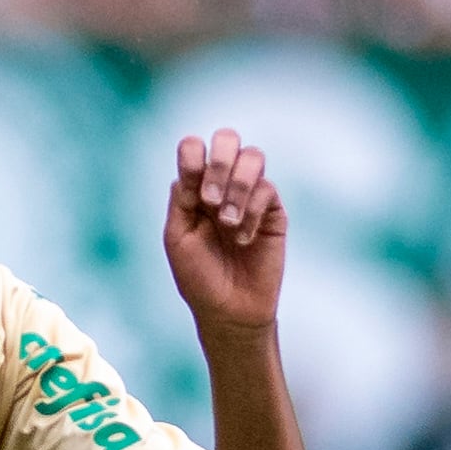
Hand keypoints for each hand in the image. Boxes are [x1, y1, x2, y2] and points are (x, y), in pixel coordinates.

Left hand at [162, 127, 286, 335]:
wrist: (229, 311)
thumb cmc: (198, 277)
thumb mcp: (178, 238)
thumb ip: (181, 199)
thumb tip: (193, 165)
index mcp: (194, 188)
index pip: (194, 149)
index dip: (193, 157)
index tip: (192, 192)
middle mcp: (223, 185)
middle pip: (228, 139)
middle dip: (219, 163)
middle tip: (210, 199)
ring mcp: (250, 195)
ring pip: (253, 157)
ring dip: (237, 186)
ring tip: (227, 222)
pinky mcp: (272, 211)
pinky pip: (267, 190)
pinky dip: (251, 212)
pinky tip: (243, 240)